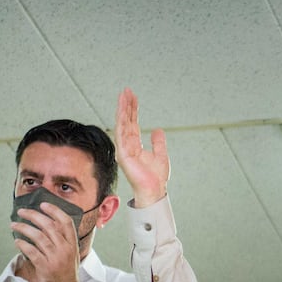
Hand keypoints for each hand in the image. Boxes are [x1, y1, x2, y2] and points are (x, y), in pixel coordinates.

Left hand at [11, 202, 84, 281]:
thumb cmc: (65, 281)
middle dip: (33, 215)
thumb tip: (47, 231)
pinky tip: (17, 242)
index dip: (54, 210)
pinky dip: (22, 244)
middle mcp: (66, 250)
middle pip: (49, 225)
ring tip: (14, 225)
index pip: (66, 222)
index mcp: (73, 246)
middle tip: (22, 212)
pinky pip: (31, 251)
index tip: (43, 204)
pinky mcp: (45, 268)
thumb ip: (60, 245)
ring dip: (23, 228)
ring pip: (38, 236)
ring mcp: (56, 259)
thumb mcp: (69, 260)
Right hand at [115, 87, 169, 207]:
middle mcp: (128, 145)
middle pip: (126, 121)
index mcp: (135, 145)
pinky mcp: (124, 154)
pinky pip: (121, 135)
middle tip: (126, 91)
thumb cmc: (155, 177)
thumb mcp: (160, 155)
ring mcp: (124, 149)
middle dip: (126, 105)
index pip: (132, 123)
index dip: (133, 110)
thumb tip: (157, 130)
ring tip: (123, 96)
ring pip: (122, 125)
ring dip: (122, 110)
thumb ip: (158, 142)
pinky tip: (122, 111)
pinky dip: (122, 122)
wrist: (154, 190)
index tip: (132, 96)